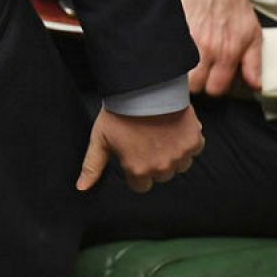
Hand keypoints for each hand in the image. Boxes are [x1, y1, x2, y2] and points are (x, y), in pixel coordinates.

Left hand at [76, 106, 202, 192]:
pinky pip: (193, 149)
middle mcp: (161, 167)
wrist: (143, 89)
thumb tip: (82, 188)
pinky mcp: (194, 142)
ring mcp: (180, 155)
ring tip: (159, 133)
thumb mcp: (99, 139)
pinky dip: (186, 141)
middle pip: (160, 175)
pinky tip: (173, 127)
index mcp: (138, 170)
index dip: (135, 170)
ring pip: (179, 164)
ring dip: (172, 153)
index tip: (132, 154)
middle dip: (154, 162)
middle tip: (145, 140)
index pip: (140, 185)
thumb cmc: (118, 113)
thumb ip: (92, 166)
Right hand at [179, 0, 261, 94]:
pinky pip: (167, 54)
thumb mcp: (253, 35)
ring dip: (181, 73)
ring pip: (177, 73)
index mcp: (228, 53)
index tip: (214, 79)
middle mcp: (206, 49)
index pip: (216, 89)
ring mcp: (187, 40)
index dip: (215, 86)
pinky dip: (170, 57)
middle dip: (197, 83)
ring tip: (187, 65)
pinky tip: (176, 52)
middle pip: (194, 86)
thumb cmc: (234, 7)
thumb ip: (254, 64)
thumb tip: (255, 86)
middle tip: (200, 73)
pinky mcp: (173, 31)